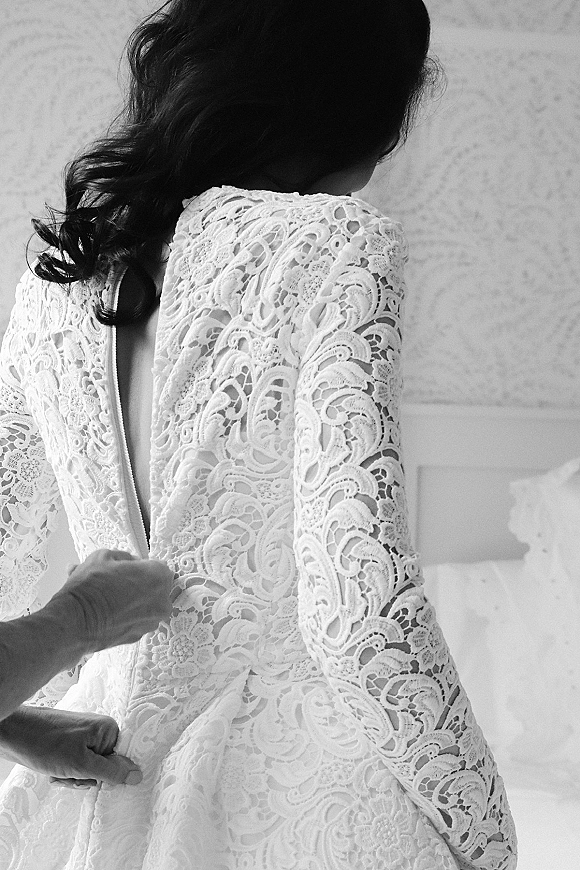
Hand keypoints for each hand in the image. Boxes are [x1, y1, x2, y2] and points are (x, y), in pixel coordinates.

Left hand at [0, 705, 141, 788]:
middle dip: (85, 777)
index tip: (92, 777)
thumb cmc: (46, 745)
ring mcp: (83, 736)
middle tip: (71, 774)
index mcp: (108, 729)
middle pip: (104, 767)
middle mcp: (98, 730)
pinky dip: (66, 773)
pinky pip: (77, 765)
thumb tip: (139, 775)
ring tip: (59, 772)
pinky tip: (54, 771)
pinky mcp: (70, 742)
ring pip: (88, 769)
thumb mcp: (82, 764)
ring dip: (73, 777)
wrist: (13, 734)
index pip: (122, 760)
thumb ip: (111, 772)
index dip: (107, 775)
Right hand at [49, 549, 173, 653]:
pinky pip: (134, 620)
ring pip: (143, 605)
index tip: (128, 567)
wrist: (75, 621)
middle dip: (135, 582)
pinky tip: (103, 608)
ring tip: (103, 594)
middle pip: (152, 587)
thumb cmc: (91, 587)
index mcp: (159, 577)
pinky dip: (123, 614)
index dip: (140, 565)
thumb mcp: (105, 555)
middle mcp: (161, 602)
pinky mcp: (137, 636)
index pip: (157, 566)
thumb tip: (128, 563)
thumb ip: (125, 557)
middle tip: (114, 580)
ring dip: (128, 599)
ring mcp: (151, 622)